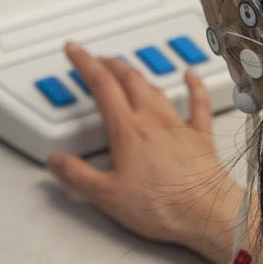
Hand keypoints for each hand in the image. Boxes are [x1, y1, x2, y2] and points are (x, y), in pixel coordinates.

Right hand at [45, 41, 245, 263]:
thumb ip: (77, 176)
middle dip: (109, 63)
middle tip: (97, 58)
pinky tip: (190, 75)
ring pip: (154, 87)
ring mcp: (178, 124)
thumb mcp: (107, 196)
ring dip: (137, 73)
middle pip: (127, 79)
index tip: (74, 50)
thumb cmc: (162, 206)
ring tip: (126, 69)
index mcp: (127, 129)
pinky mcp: (200, 135)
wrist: (207, 212)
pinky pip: (198, 101)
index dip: (84, 62)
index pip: (101, 84)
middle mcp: (152, 119)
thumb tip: (55, 160)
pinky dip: (193, 84)